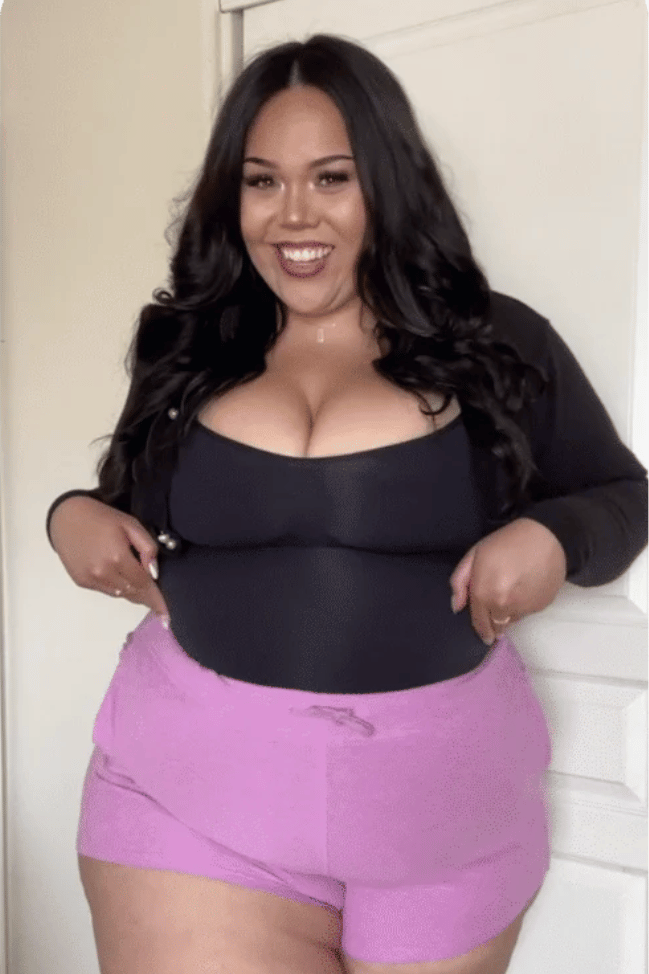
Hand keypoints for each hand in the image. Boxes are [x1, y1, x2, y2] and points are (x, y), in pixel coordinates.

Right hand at [49, 495, 168, 620]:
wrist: (67, 517)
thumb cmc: (101, 518)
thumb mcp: (131, 524)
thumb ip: (147, 547)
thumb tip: (153, 571)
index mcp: (118, 557)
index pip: (144, 584)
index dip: (156, 597)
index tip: (166, 612)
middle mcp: (103, 572)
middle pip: (133, 592)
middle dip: (147, 597)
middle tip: (158, 602)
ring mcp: (90, 579)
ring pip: (120, 594)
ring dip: (132, 591)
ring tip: (140, 585)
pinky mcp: (81, 582)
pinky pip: (105, 591)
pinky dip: (116, 587)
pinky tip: (119, 576)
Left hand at [449, 517, 567, 645]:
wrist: (545, 536)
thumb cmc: (505, 543)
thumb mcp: (474, 554)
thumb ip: (459, 582)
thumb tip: (457, 607)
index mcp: (484, 594)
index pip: (480, 623)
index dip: (481, 631)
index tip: (485, 636)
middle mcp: (504, 606)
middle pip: (497, 627)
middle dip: (494, 624)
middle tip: (496, 613)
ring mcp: (524, 608)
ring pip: (513, 620)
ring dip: (509, 614)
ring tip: (512, 593)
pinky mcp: (542, 606)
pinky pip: (528, 612)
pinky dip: (524, 606)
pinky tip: (526, 589)